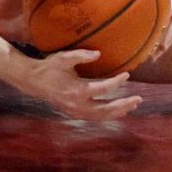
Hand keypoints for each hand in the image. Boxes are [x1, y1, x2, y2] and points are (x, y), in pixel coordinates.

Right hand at [18, 54, 141, 120]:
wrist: (32, 81)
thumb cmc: (49, 67)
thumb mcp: (63, 58)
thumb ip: (81, 55)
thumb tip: (99, 54)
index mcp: (77, 90)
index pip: (104, 88)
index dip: (118, 82)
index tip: (127, 75)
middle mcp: (78, 104)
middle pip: (107, 109)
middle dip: (124, 105)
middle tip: (138, 99)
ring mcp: (76, 112)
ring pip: (102, 117)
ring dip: (118, 112)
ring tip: (132, 106)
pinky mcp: (74, 114)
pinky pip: (94, 118)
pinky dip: (107, 115)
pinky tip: (116, 111)